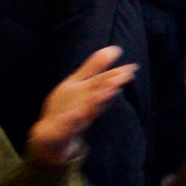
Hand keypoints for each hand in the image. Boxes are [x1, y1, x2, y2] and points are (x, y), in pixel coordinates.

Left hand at [28, 47, 134, 165]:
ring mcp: (75, 120)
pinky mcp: (62, 131)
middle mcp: (86, 107)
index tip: (132, 68)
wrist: (53, 136)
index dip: (117, 76)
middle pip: (100, 95)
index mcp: (90, 95)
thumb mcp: (78, 84)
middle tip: (124, 77)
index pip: (105, 84)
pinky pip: (67, 126)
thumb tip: (114, 49)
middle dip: (111, 86)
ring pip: (89, 110)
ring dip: (97, 102)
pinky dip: (72, 120)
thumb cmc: (69, 108)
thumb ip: (94, 67)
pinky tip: (74, 114)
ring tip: (107, 92)